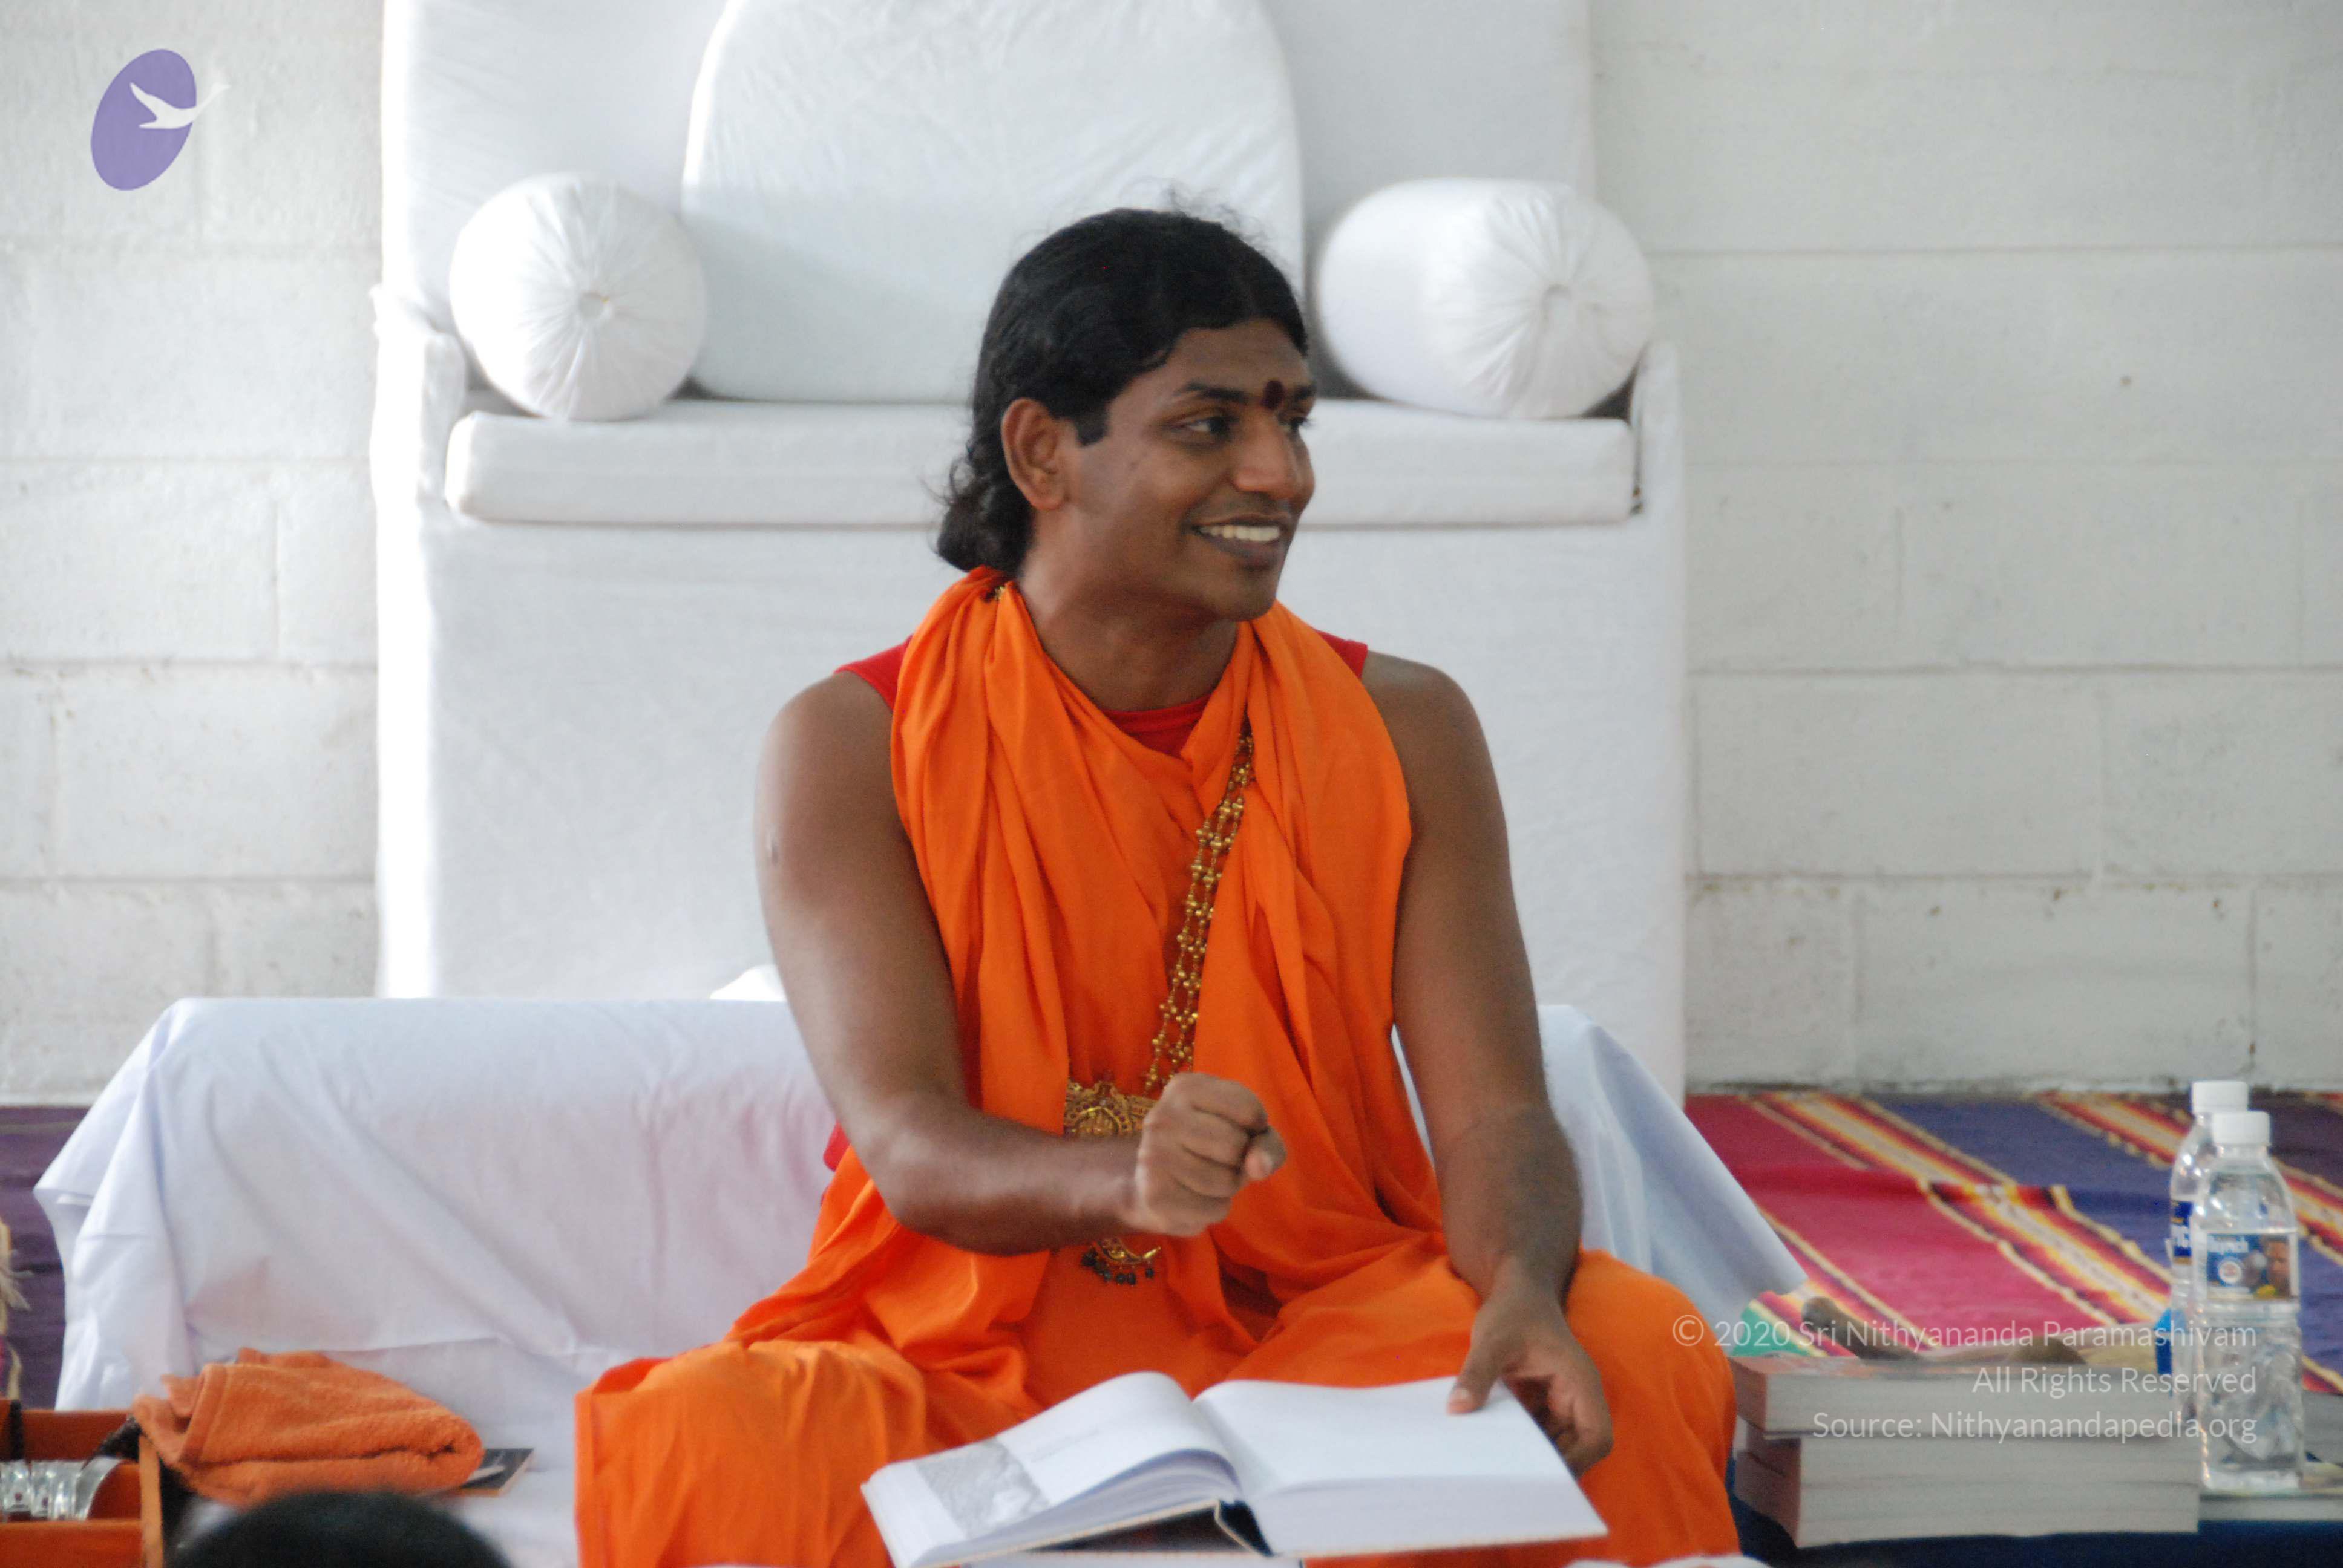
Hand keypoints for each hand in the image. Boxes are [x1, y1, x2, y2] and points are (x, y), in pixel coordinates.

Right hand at [1120, 1073, 1285, 1237]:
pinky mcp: (1155, 1195)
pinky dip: (1215, 1209)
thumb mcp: (1248, 1134)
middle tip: (1218, 1158)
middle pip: (1235, 1145)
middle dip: (1239, 1160)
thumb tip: (1258, 1167)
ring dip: (1228, 1187)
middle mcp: (1163, 1116)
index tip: (1236, 1127)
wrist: (1155, 1185)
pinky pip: (1215, 1209)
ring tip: (1206, 1177)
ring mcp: (1153, 1155)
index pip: (1249, 1110)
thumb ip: (1268, 1145)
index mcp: (1186, 1087)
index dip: (1255, 1128)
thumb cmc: (1211, 1149)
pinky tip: (1193, 1197)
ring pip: (1226, 1181)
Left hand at [1449, 1283, 1612, 1474]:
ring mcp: (1563, 1401)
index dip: (1577, 1461)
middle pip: (1580, 1447)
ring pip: (1561, 1443)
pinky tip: (1498, 1449)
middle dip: (1552, 1464)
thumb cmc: (1513, 1310)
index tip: (1541, 1474)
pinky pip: (1542, 1432)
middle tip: (1513, 1479)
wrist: (1518, 1290)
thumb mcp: (1492, 1340)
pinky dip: (1525, 1442)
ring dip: (1537, 1455)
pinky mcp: (1546, 1402)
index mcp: (1580, 1383)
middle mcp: (1578, 1396)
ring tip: (1502, 1468)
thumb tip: (1457, 1408)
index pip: (1597, 1436)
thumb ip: (1477, 1373)